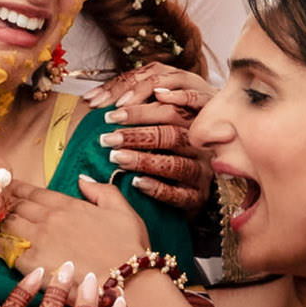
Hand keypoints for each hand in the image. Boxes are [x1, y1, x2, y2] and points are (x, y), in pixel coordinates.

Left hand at [2, 176, 151, 281]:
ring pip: (7, 224)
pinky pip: (5, 249)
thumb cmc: (129, 248)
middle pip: (15, 206)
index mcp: (68, 204)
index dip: (17, 189)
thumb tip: (81, 179)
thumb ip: (100, 190)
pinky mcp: (31, 264)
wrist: (126, 282)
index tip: (7, 188)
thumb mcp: (122, 210)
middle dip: (5, 204)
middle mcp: (48, 218)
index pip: (33, 192)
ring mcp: (38, 240)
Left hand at [82, 65, 214, 210]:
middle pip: (171, 136)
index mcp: (190, 127)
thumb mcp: (159, 135)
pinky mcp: (197, 198)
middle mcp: (198, 148)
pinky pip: (178, 194)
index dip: (139, 112)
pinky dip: (156, 188)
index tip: (111, 116)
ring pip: (175, 164)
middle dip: (137, 136)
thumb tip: (105, 108)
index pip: (169, 112)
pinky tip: (136, 183)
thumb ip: (141, 120)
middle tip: (108, 139)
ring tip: (116, 158)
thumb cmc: (167, 158)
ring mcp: (199, 174)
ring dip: (143, 161)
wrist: (192, 196)